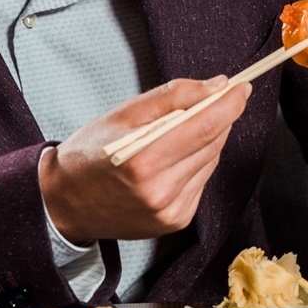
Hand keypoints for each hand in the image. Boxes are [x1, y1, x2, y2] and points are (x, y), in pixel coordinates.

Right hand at [39, 76, 251, 242]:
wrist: (65, 203)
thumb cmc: (90, 153)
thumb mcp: (123, 113)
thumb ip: (173, 96)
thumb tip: (217, 86)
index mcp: (144, 161)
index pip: (206, 125)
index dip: (230, 103)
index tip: (242, 87)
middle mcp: (161, 191)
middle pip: (213, 142)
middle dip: (217, 117)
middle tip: (210, 99)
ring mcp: (171, 211)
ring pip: (211, 160)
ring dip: (206, 140)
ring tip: (178, 132)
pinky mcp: (176, 221)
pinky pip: (202, 180)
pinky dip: (196, 163)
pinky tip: (173, 158)